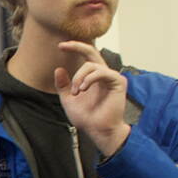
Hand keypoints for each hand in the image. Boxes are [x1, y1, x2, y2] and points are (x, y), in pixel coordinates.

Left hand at [54, 41, 129, 155]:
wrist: (98, 131)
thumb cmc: (87, 118)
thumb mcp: (69, 100)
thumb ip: (63, 86)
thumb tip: (59, 69)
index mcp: (93, 77)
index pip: (86, 56)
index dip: (75, 47)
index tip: (60, 46)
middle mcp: (103, 74)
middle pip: (92, 51)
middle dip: (76, 46)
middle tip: (62, 46)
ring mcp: (112, 77)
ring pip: (92, 65)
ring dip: (79, 77)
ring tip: (76, 92)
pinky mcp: (118, 82)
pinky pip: (102, 72)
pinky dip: (89, 79)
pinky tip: (83, 89)